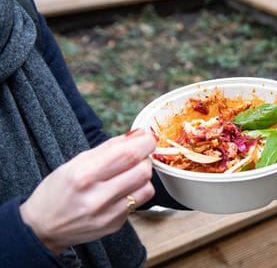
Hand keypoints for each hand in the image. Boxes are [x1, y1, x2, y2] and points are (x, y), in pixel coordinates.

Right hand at [19, 129, 155, 253]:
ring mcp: (107, 214)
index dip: (145, 143)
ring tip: (130, 173)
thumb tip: (139, 134)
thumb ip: (110, 147)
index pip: (128, 155)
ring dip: (143, 176)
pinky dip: (135, 191)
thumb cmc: (58, 190)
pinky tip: (121, 190)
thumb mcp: (76, 162)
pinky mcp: (115, 225)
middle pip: (143, 171)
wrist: (43, 226)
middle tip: (138, 155)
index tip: (149, 138)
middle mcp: (97, 197)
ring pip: (147, 188)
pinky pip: (138, 203)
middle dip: (145, 158)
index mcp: (83, 175)